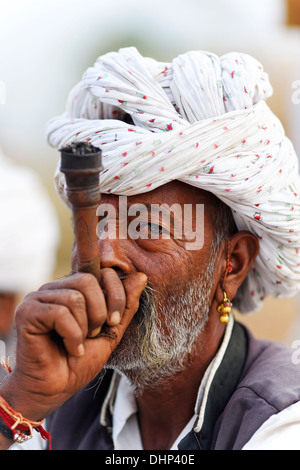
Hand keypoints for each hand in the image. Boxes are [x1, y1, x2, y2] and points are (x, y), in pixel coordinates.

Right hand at [0, 270, 146, 421]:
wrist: (55, 391)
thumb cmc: (79, 363)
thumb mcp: (111, 331)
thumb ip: (125, 305)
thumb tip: (141, 276)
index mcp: (72, 289)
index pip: (101, 272)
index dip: (115, 295)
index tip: (114, 322)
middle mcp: (53, 289)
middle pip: (87, 280)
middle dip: (100, 311)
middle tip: (94, 334)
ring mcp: (37, 299)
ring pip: (74, 297)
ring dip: (84, 328)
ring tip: (78, 344)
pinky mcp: (27, 312)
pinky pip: (59, 313)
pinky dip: (72, 336)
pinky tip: (69, 349)